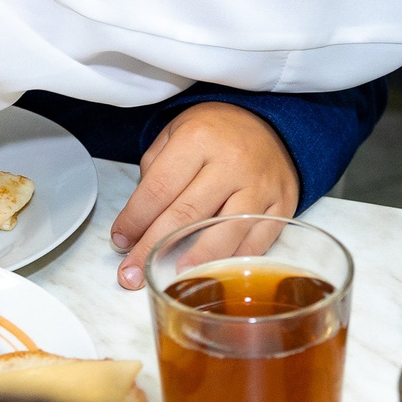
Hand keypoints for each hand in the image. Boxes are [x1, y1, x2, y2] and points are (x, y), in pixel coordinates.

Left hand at [109, 102, 300, 288]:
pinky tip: (214, 273)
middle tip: (130, 274)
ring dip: (197, 260)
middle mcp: (231, 162)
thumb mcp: (176, 131)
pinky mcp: (282, 204)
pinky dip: (234, 261)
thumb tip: (136, 220)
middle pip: (186, 214)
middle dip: (152, 247)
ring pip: (225, 232)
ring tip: (174, 278)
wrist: (270, 122)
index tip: (119, 240)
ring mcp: (260, 185)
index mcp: (198, 139)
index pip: (158, 188)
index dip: (135, 219)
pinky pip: (257, 242)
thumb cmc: (215, 132)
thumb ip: (154, 169)